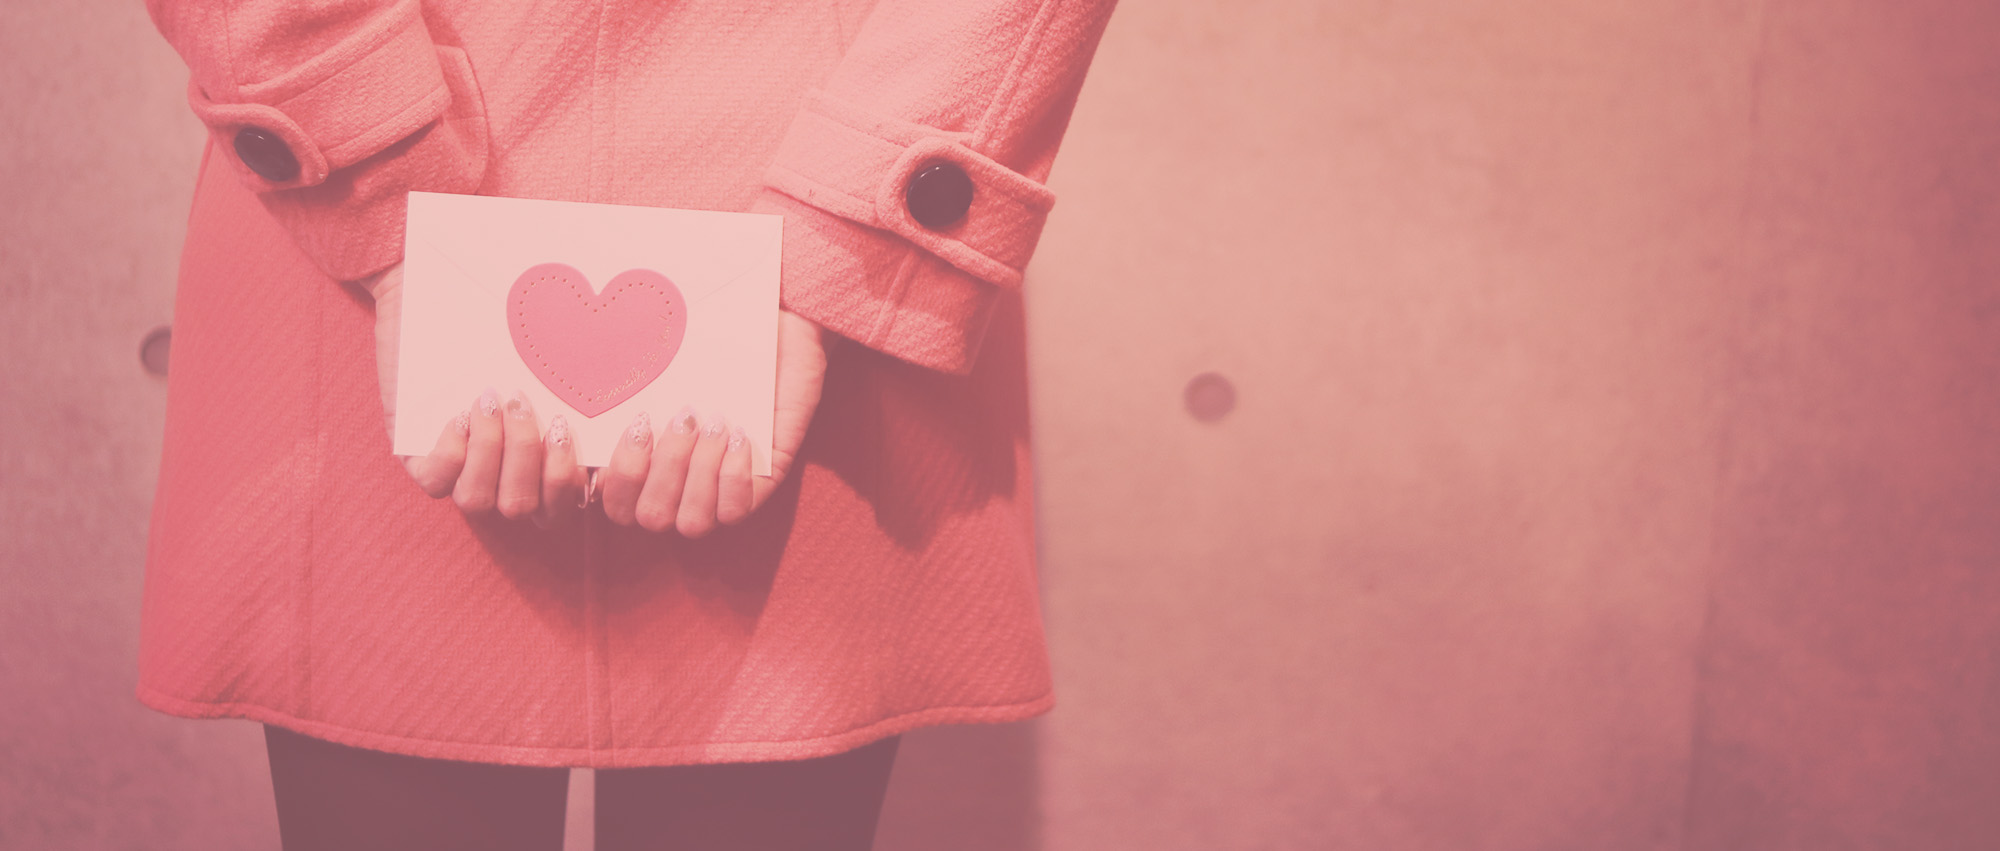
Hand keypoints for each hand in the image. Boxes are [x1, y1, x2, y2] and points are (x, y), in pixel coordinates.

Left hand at [366, 263, 586, 526]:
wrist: (441, 290)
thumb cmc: (516, 320)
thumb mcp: (564, 350)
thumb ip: (602, 378)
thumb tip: (671, 391)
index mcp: (548, 462)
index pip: (576, 503)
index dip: (590, 480)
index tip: (598, 428)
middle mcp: (508, 475)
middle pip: (534, 511)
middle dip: (537, 460)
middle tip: (530, 403)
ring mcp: (463, 470)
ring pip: (483, 503)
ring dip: (496, 453)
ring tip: (495, 401)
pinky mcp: (420, 456)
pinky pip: (437, 483)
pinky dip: (453, 451)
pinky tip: (461, 411)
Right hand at [599, 309, 828, 537]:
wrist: (782, 325)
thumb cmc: (712, 340)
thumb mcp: (661, 359)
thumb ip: (620, 382)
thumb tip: (575, 399)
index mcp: (644, 463)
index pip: (608, 503)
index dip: (608, 477)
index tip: (627, 423)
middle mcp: (676, 487)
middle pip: (646, 518)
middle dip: (660, 469)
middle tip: (683, 417)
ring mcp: (718, 492)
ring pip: (690, 523)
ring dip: (696, 474)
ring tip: (714, 424)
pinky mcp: (760, 487)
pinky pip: (735, 511)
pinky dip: (732, 477)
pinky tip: (737, 437)